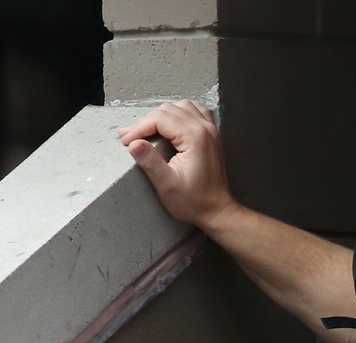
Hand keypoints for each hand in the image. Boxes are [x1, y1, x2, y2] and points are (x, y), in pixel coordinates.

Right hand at [117, 100, 237, 229]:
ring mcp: (212, 131)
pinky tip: (170, 125)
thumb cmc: (194, 201)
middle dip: (146, 121)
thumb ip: (150, 161)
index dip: (138, 127)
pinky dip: (180, 114)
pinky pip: (196, 112)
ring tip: (147, 131)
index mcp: (195, 137)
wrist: (217, 211)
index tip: (125, 141)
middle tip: (131, 138)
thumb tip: (133, 143)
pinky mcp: (212, 136)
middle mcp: (205, 129)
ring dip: (162, 115)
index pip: (159, 118)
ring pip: (182, 106)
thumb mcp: (166, 184)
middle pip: (168, 110)